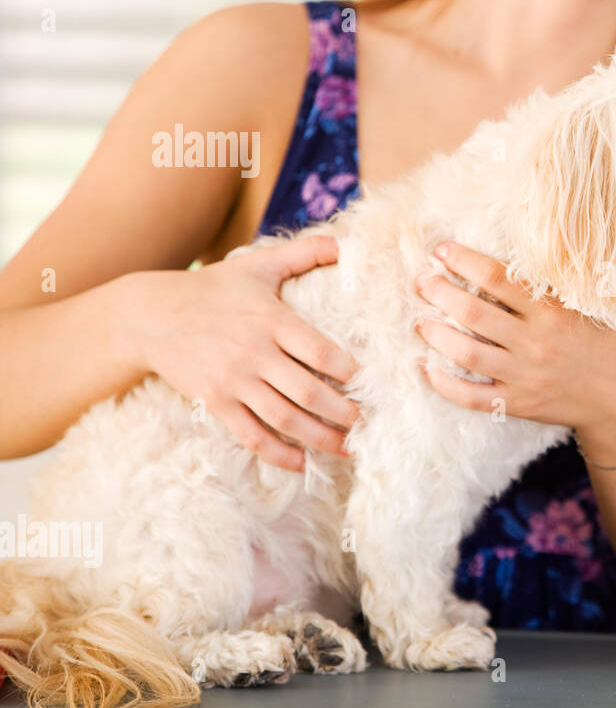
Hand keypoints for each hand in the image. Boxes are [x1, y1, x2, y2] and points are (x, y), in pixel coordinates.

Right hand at [128, 235, 359, 470]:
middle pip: (308, 392)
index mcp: (272, 320)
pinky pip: (251, 435)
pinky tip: (302, 465)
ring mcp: (233, 381)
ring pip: (284, 418)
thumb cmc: (212, 288)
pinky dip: (278, 454)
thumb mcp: (258, 265)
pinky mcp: (215, 402)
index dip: (351, 373)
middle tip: (368, 424)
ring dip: (319, 439)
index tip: (373, 385)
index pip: (321, 352)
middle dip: (343, 413)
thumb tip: (347, 242)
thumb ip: (305, 253)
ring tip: (347, 450)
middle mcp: (254, 353)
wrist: (150, 315)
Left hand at [414, 243, 615, 455]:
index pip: (497, 278)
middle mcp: (536, 341)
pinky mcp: (519, 403)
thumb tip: (518, 249)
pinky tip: (427, 368)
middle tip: (421, 281)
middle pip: (473, 313)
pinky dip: (444, 384)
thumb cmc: (604, 343)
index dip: (463, 261)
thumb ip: (554, 284)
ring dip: (436, 334)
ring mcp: (526, 375)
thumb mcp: (588, 305)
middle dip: (439, 293)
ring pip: (467, 353)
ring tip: (420, 320)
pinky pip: (472, 396)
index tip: (441, 250)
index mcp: (552, 310)